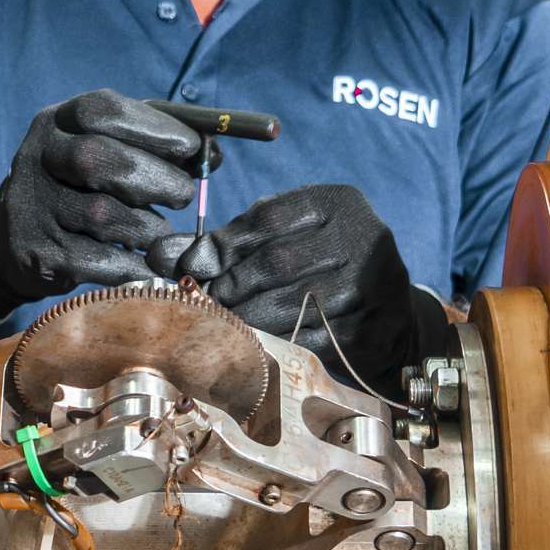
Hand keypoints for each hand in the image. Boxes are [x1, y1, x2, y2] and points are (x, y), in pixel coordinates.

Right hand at [0, 90, 205, 323]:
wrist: (10, 238)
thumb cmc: (79, 186)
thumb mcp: (105, 150)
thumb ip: (155, 145)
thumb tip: (213, 155)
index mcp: (57, 122)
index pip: (103, 111)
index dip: (154, 128)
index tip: (192, 148)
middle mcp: (37, 158)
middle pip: (98, 160)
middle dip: (155, 178)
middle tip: (183, 195)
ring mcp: (34, 208)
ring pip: (103, 216)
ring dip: (148, 227)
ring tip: (161, 234)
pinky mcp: (39, 253)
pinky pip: (99, 262)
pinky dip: (133, 265)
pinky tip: (146, 265)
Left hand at [205, 183, 451, 398]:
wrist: (388, 318)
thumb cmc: (322, 270)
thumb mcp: (284, 241)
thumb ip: (229, 243)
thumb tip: (161, 255)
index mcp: (338, 202)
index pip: (270, 218)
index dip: (224, 244)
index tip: (191, 267)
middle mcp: (363, 236)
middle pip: (279, 261)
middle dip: (232, 285)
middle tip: (202, 303)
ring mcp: (374, 283)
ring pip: (292, 304)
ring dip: (247, 319)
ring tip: (220, 326)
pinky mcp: (375, 326)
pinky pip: (311, 339)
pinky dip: (276, 344)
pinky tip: (254, 347)